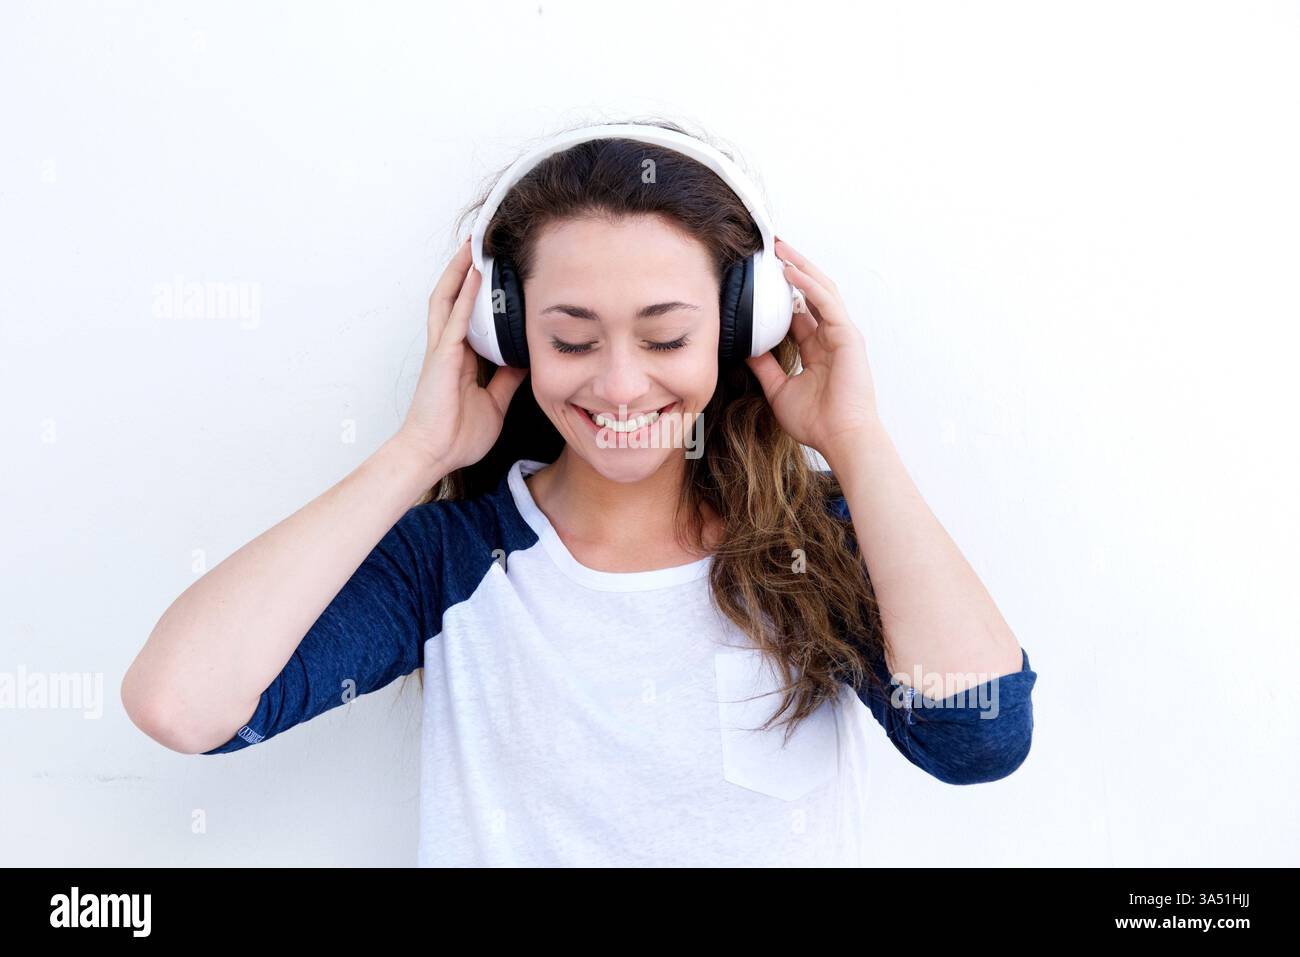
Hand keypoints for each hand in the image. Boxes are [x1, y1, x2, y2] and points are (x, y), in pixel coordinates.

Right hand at [396, 238, 527, 476]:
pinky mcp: (442, 357)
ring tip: (473, 245)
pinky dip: (464, 295)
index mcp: (460, 358)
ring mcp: (442, 350)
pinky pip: (454, 319)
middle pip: (452, 297)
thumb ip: (506, 379)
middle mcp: (448, 348)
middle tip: (480, 243)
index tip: (495, 271)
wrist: (433, 455)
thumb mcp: (495, 402)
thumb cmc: (456, 435)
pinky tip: (474, 275)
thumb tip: (524, 361)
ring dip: (459, 271)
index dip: (478, 291)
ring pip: (448, 298)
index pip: (468, 314)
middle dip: (464, 269)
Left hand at [744, 238, 880, 459]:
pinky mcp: (847, 335)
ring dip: (800, 267)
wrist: (840, 437)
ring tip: (780, 249)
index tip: (763, 277)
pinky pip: (825, 302)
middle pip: (810, 293)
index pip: (798, 312)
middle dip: (793, 268)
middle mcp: (830, 337)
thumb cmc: (817, 421)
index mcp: (817, 349)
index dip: (782, 293)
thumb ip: (766, 368)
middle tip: (772, 248)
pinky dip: (808, 284)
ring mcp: (841, 334)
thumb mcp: (779, 390)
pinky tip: (791, 271)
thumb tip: (746, 351)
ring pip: (820, 290)